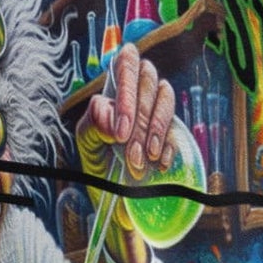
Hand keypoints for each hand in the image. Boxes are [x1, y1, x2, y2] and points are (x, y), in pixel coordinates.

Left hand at [75, 39, 175, 262]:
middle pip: (147, 77)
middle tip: (131, 152)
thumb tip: (115, 118)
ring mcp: (156, 111)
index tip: (121, 131)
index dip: (127, 88)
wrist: (118, 200)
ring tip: (143, 159)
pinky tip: (158, 163)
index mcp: (112, 93)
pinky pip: (176, 125)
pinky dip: (167, 144)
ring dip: (155, 127)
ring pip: (164, 95)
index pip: (126, 62)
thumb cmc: (98, 166)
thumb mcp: (87, 147)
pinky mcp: (172, 131)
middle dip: (139, 117)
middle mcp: (136, 95)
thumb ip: (94, 125)